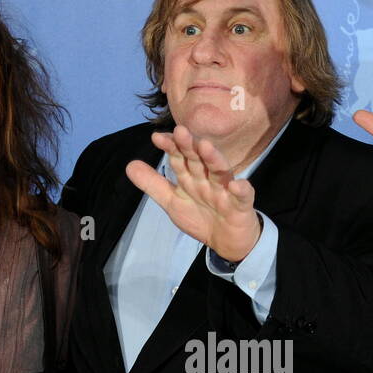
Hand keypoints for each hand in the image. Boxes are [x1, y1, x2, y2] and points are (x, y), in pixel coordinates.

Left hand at [125, 125, 261, 263]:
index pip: (179, 159)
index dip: (170, 147)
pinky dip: (241, 190)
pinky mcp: (241, 206)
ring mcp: (225, 191)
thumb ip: (153, 184)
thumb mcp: (172, 202)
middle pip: (198, 161)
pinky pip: (243, 196)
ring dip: (213, 159)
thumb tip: (129, 165)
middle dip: (189, 146)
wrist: (228, 242)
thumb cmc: (201, 217)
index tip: (157, 138)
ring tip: (205, 146)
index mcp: (191, 178)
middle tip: (180, 131)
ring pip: (220, 172)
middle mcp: (207, 180)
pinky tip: (236, 185)